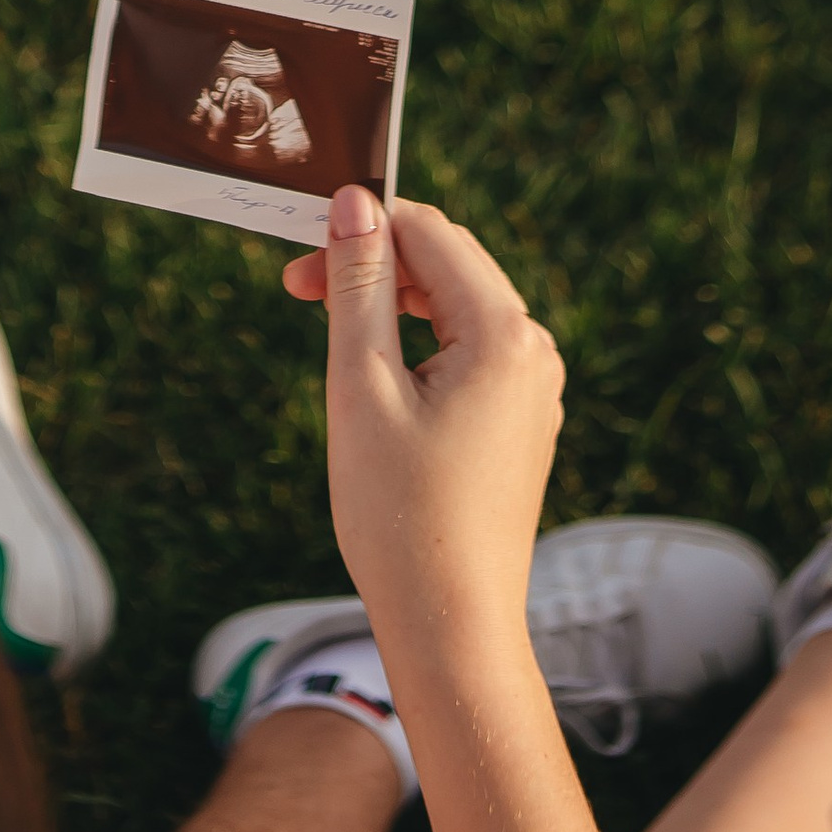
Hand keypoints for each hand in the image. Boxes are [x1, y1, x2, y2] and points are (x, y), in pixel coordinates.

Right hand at [284, 194, 562, 671]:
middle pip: (448, 264)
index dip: (360, 232)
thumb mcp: (362, 387)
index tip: (297, 265)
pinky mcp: (520, 424)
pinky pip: (469, 353)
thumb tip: (355, 205)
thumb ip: (360, 286)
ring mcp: (532, 391)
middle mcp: (533, 353)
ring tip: (331, 333)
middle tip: (300, 294)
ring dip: (393, 303)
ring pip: (457, 307)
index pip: (430, 233)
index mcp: (505, 334)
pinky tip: (377, 379)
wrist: (450, 627)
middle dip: (374, 263)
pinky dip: (418, 345)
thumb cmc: (400, 516)